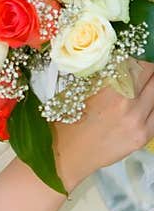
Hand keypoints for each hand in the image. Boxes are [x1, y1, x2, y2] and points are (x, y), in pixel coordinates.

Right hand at [54, 62, 153, 190]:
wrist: (65, 154)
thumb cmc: (69, 120)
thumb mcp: (83, 88)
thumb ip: (108, 72)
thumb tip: (126, 58)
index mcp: (110, 84)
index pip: (140, 61)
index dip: (141, 56)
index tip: (138, 57)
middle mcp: (127, 100)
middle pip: (153, 74)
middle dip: (148, 71)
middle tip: (142, 72)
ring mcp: (137, 120)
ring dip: (151, 87)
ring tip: (141, 89)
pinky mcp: (142, 136)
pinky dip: (153, 107)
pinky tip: (144, 106)